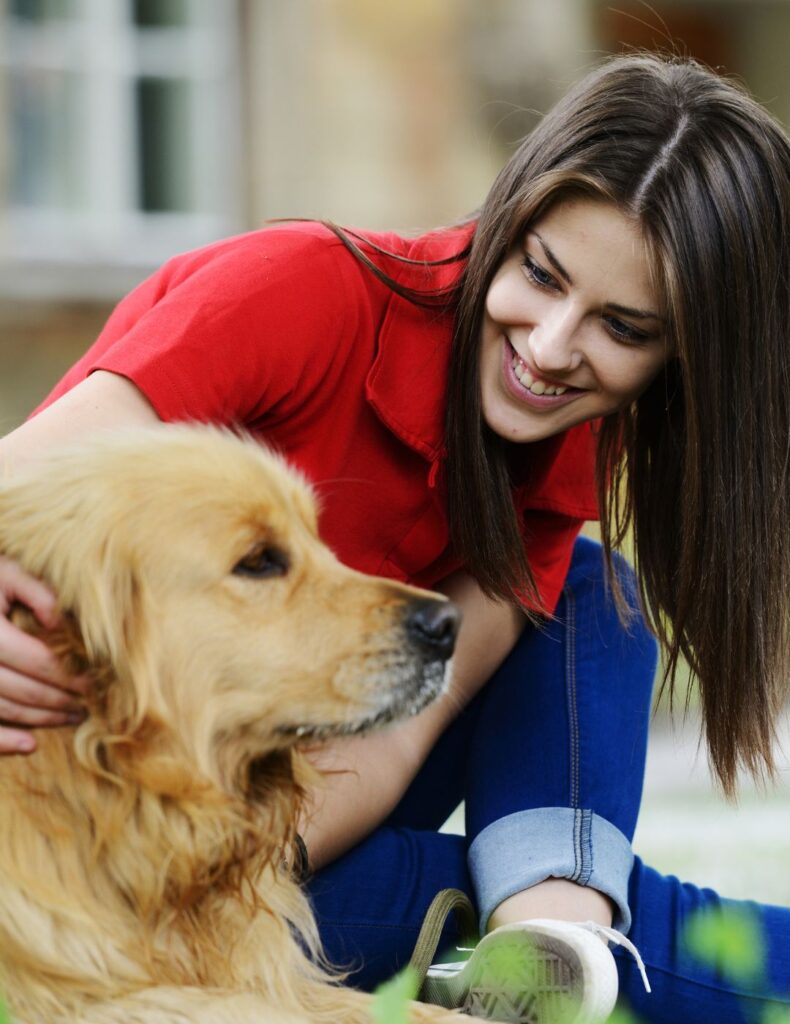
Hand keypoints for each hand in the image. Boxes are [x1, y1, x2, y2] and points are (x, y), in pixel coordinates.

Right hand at [0, 555, 89, 753]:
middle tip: (91, 704)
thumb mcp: (9, 573)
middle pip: (24, 691)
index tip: (96, 682)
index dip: (70, 676)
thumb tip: (64, 626)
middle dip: (60, 700)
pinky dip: (2, 741)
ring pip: (4, 710)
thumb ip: (39, 594)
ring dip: (40, 720)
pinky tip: (29, 745)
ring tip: (72, 717)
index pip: (39, 662)